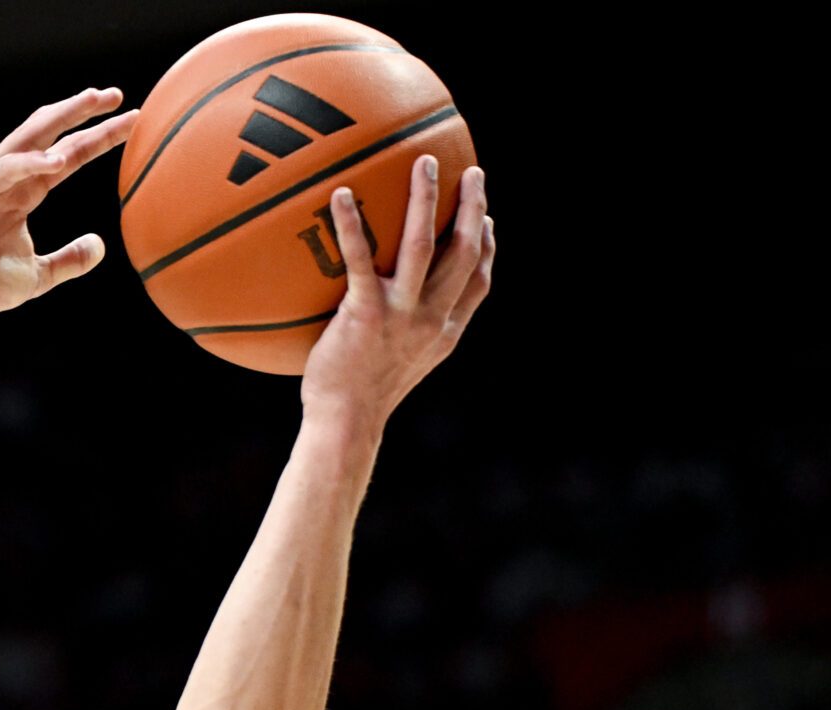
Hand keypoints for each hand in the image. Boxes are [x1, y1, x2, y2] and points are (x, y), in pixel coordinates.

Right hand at [0, 88, 140, 321]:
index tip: (131, 122)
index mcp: (24, 191)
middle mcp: (9, 176)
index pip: (69, 155)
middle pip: (51, 132)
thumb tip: (100, 246)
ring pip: (30, 136)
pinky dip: (32, 161)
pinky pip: (6, 169)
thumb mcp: (37, 276)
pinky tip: (59, 159)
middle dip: (83, 111)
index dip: (99, 138)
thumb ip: (69, 261)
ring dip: (62, 116)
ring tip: (93, 102)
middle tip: (116, 95)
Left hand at [300, 156, 493, 425]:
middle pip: (465, 252)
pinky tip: (342, 195)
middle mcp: (432, 319)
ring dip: (427, 199)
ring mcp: (402, 315)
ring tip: (424, 162)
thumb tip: (387, 309)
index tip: (488, 219)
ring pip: (426, 244)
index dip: (488, 247)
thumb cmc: (359, 400)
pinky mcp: (367, 314)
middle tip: (471, 172)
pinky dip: (352, 225)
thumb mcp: (397, 369)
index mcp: (444, 333)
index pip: (478, 282)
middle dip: (473, 207)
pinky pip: (361, 259)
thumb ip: (405, 336)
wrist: (346, 425)